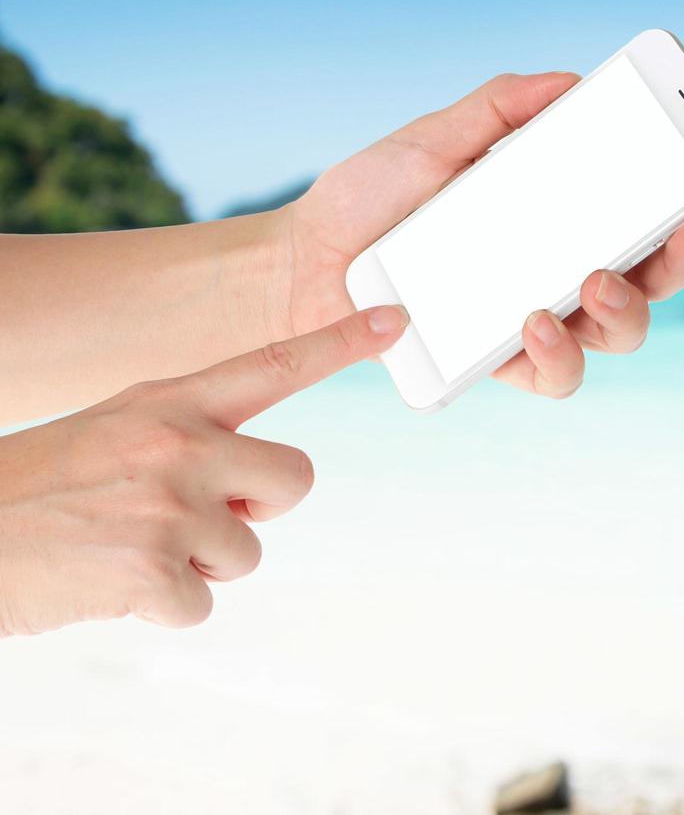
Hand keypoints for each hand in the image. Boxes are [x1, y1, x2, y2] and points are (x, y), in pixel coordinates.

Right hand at [0, 305, 407, 636]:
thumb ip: (191, 437)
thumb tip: (252, 491)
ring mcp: (169, 505)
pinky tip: (112, 582)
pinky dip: (164, 607)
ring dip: (199, 564)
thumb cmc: (45, 489)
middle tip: (194, 516)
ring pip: (247, 551)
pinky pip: (203, 603)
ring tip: (127, 545)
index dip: (340, 340)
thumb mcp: (118, 430)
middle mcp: (180, 442)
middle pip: (296, 479)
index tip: (395, 319)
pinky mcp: (152, 570)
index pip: (273, 362)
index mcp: (170, 401)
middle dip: (259, 509)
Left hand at [271, 72, 683, 397]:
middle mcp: (563, 272)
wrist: (304, 260)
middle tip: (675, 229)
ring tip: (594, 281)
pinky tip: (533, 323)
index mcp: (562, 218)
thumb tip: (569, 80)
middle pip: (653, 280)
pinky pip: (553, 375)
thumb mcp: (437, 138)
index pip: (643, 218)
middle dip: (679, 261)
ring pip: (619, 333)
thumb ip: (500, 106)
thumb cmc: (374, 197)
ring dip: (627, 309)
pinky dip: (557, 354)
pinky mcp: (498, 362)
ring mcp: (537, 321)